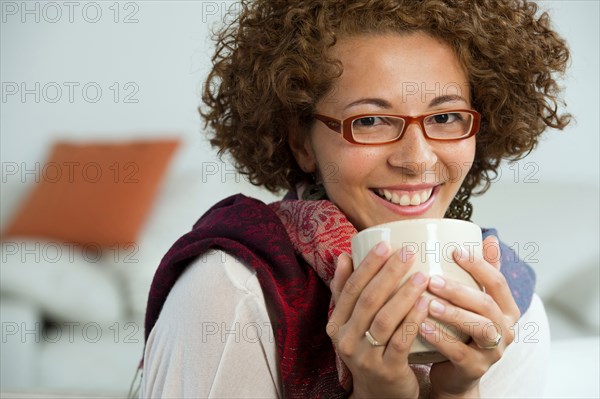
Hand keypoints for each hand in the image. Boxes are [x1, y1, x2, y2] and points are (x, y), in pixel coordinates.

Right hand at [328, 242, 429, 398]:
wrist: (380, 393)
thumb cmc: (370, 348)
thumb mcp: (352, 323)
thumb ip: (346, 292)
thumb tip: (344, 256)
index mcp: (336, 323)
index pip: (350, 288)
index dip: (367, 265)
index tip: (385, 244)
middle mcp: (346, 339)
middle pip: (368, 300)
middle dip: (389, 273)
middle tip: (408, 252)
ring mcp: (365, 356)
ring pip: (384, 319)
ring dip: (404, 294)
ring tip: (422, 275)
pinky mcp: (387, 369)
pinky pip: (401, 340)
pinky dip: (413, 320)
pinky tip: (426, 303)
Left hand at [419, 235, 520, 398]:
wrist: (455, 374)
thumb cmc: (463, 330)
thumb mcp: (474, 301)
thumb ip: (483, 273)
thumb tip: (490, 238)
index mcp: (506, 309)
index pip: (497, 283)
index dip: (479, 266)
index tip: (454, 251)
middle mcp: (505, 330)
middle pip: (487, 306)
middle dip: (460, 291)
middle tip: (432, 280)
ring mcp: (493, 352)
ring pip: (479, 329)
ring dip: (453, 314)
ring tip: (428, 303)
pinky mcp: (475, 370)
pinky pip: (459, 353)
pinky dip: (440, 339)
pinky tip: (421, 327)